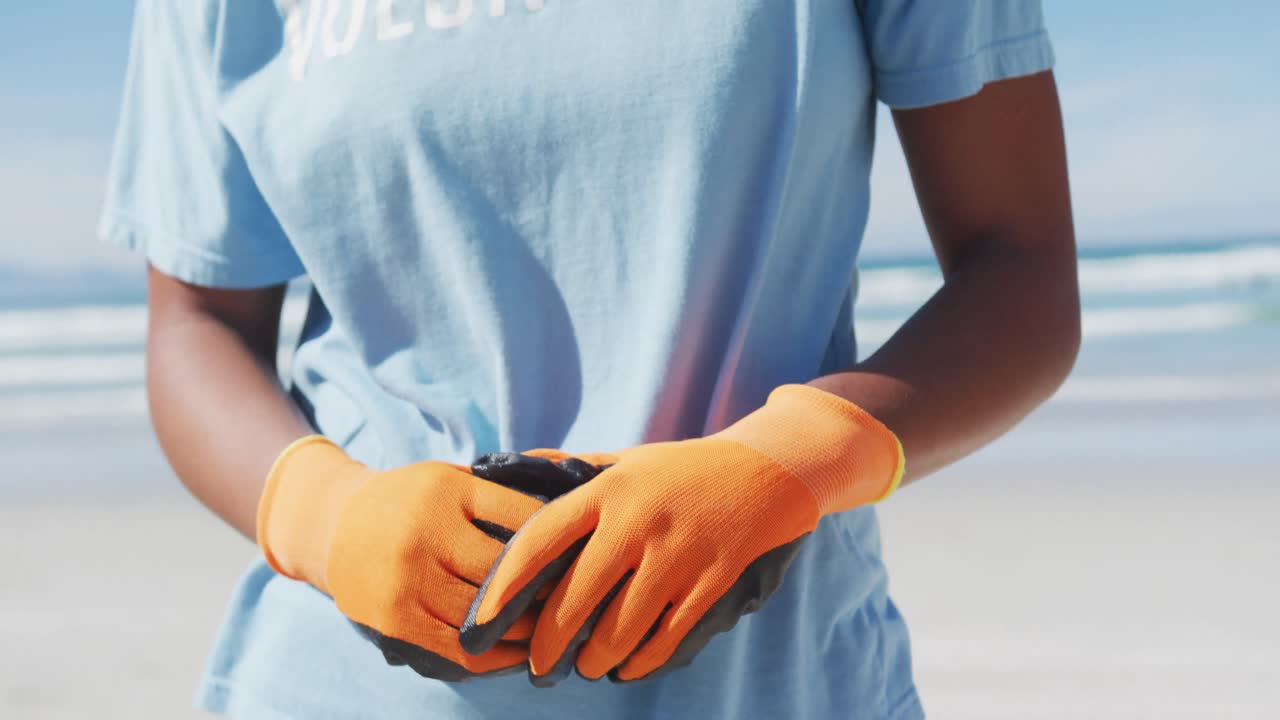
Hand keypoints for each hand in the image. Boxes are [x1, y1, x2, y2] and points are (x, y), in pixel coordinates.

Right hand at [256, 437, 598, 680]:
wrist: (332, 523)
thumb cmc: (412, 500)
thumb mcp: (452, 478)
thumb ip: (503, 490)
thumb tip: (575, 494)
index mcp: (448, 489)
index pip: (523, 518)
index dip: (560, 541)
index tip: (586, 556)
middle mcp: (426, 532)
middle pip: (508, 571)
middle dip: (548, 591)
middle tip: (583, 602)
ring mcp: (407, 578)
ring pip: (485, 615)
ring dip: (526, 629)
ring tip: (554, 632)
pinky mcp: (393, 618)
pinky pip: (456, 649)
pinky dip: (493, 657)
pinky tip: (515, 655)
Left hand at [460, 385, 903, 684]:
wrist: (767, 472)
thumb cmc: (683, 469)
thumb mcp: (626, 457)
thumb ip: (571, 468)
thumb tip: (506, 465)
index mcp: (609, 489)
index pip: (541, 539)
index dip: (505, 584)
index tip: (482, 621)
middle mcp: (639, 520)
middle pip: (576, 597)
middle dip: (548, 643)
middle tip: (538, 667)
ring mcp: (678, 551)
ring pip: (621, 627)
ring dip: (595, 658)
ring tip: (585, 666)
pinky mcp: (712, 579)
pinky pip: (666, 636)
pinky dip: (641, 661)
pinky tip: (627, 668)